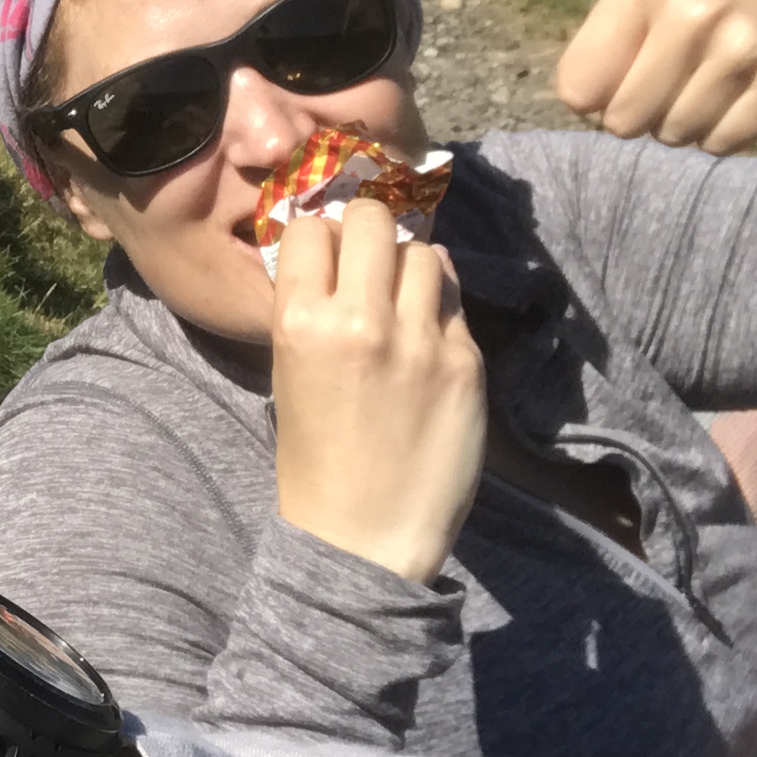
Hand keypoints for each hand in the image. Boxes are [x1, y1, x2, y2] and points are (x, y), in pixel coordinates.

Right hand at [268, 203, 484, 581]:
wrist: (363, 537)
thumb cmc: (315, 461)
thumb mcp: (289, 373)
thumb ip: (313, 311)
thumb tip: (340, 258)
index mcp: (300, 323)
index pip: (311, 227)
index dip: (320, 236)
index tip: (329, 254)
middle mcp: (360, 319)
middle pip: (373, 219)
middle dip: (369, 231)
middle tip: (372, 258)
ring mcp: (420, 339)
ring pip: (423, 252)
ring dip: (411, 265)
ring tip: (405, 297)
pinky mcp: (467, 362)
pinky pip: (456, 301)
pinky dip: (441, 305)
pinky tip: (431, 333)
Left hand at [550, 0, 756, 151]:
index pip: (578, 92)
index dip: (596, 87)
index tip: (626, 54)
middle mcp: (694, 9)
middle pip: (624, 122)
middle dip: (638, 108)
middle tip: (667, 68)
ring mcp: (745, 46)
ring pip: (674, 136)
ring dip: (680, 121)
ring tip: (702, 75)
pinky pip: (722, 145)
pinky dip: (722, 132)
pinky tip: (735, 91)